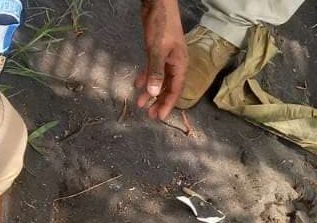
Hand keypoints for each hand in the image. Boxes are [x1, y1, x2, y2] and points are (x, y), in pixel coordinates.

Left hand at [136, 0, 187, 119]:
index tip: (158, 117)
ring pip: (159, 80)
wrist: (158, 4)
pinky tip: (137, 85)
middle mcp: (175, 64)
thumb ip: (155, 72)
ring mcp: (166, 58)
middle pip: (168, 87)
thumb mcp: (157, 50)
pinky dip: (146, 78)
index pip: (175, 90)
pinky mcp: (157, 52)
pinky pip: (153, 70)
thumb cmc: (161, 26)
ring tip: (141, 104)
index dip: (167, 104)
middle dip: (158, 101)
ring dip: (151, 91)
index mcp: (179, 65)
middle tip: (149, 114)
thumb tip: (154, 92)